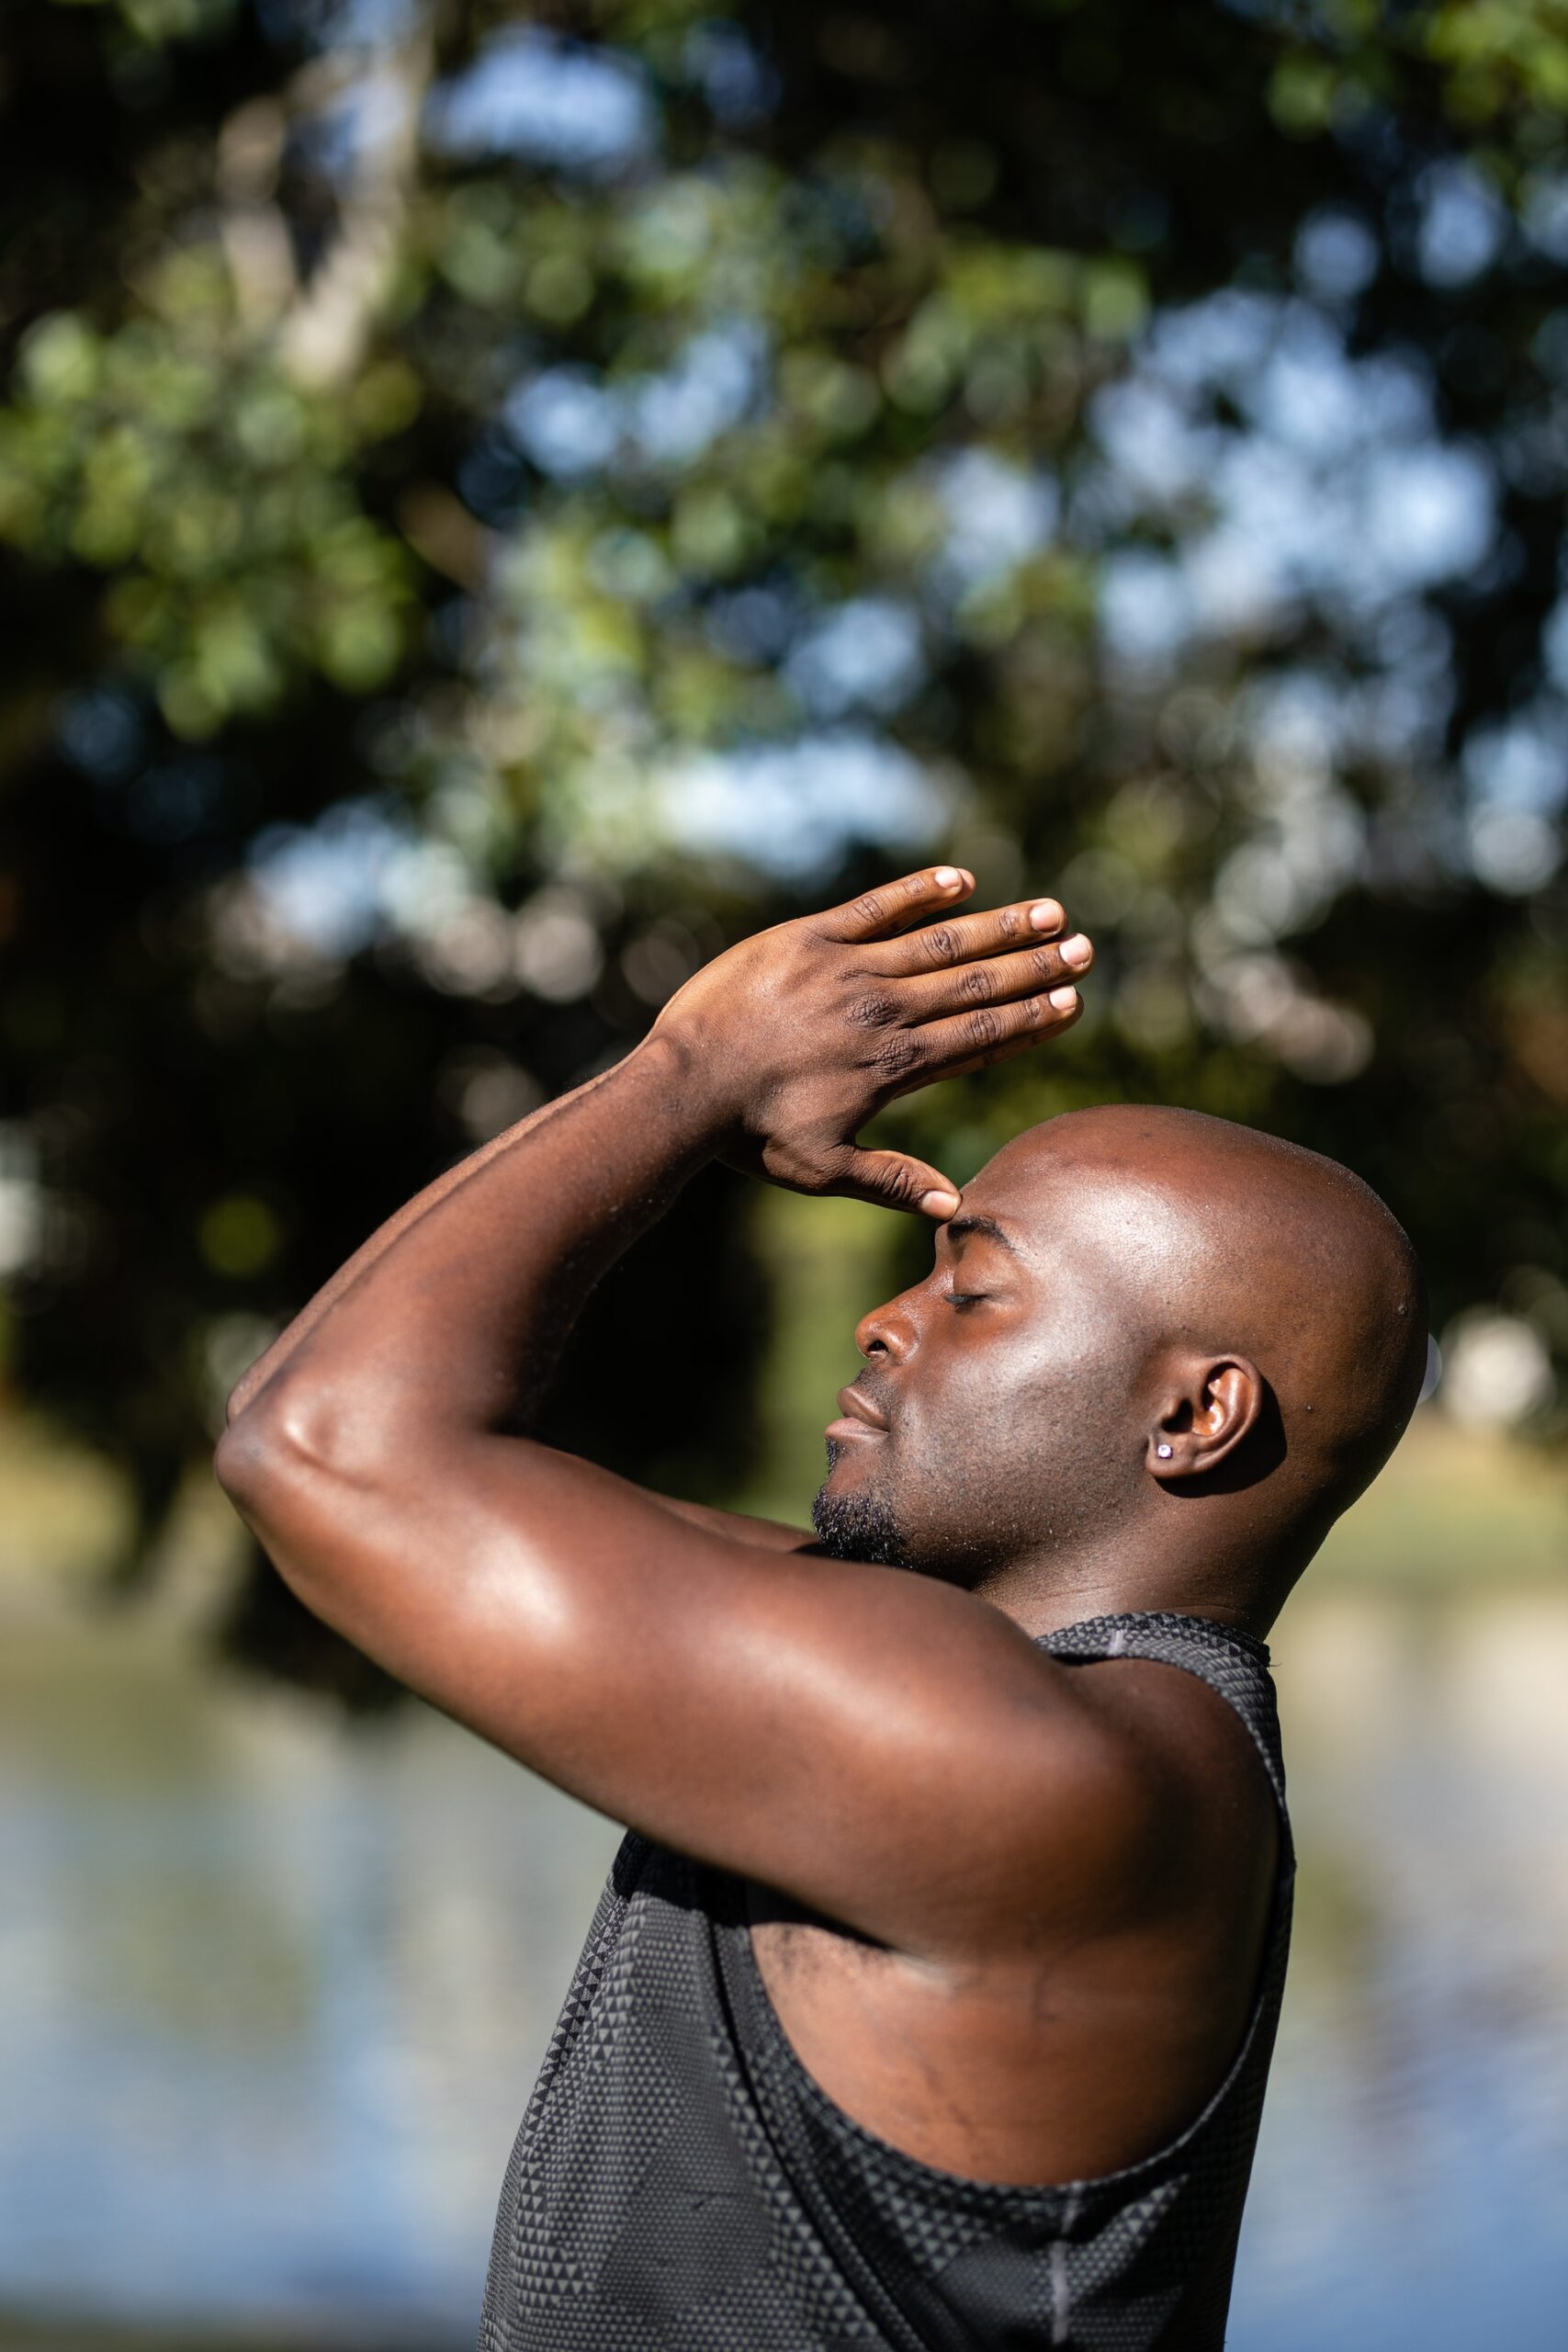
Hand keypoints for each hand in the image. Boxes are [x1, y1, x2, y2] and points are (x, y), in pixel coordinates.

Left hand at [653, 864, 1092, 1215]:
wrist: (683, 1088)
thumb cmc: (750, 1137)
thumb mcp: (825, 1171)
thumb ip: (895, 1183)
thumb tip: (957, 1209)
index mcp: (893, 1066)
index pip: (980, 1037)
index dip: (1032, 1020)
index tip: (1073, 1003)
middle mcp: (883, 1012)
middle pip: (976, 985)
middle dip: (1036, 967)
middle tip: (1085, 949)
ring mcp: (847, 970)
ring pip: (940, 943)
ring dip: (1000, 926)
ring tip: (1050, 911)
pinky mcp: (807, 939)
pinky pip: (876, 908)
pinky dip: (921, 892)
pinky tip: (963, 881)